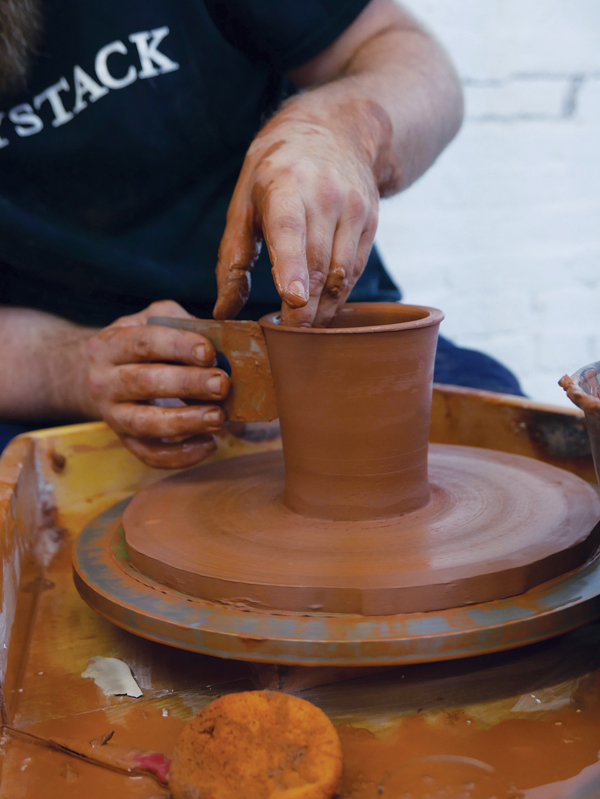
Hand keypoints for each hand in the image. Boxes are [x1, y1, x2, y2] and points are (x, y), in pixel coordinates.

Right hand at [86, 300, 229, 468]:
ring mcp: (112, 415)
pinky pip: (151, 455)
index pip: (144, 342)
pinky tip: (210, 444)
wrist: (105, 375)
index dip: (177, 346)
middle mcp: (103, 381)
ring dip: (185, 422)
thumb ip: (181, 322)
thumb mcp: (152, 319)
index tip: (209, 352)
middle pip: (145, 383)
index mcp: (109, 345)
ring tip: (218, 417)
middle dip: (187, 384)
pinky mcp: (125, 440)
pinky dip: (181, 456)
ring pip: (145, 424)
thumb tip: (221, 336)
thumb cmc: (141, 343)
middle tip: (221, 384)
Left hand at [213, 97, 380, 326]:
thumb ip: (233, 258)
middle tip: (286, 340)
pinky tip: (322, 310)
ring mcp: (354, 210)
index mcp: (286, 188)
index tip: (293, 301)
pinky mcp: (371, 223)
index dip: (293, 270)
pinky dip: (338, 296)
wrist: (337, 129)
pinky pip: (354, 271)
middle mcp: (326, 198)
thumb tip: (223, 311)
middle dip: (304, 311)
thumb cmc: (276, 168)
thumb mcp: (244, 202)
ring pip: (341, 276)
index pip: (291, 233)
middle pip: (318, 266)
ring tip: (303, 333)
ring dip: (323, 311)